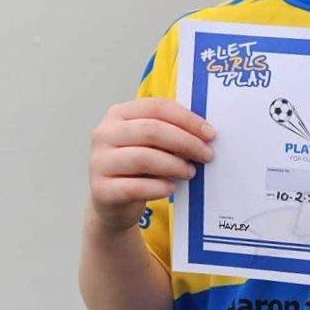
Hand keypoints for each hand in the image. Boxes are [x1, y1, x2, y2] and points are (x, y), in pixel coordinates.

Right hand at [88, 98, 214, 232]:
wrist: (112, 202)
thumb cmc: (137, 167)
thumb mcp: (150, 143)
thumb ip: (170, 131)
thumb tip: (205, 133)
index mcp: (118, 114)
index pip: (156, 107)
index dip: (187, 119)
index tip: (210, 133)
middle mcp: (104, 134)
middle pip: (151, 130)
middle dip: (186, 142)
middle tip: (206, 154)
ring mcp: (99, 162)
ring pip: (144, 158)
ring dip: (174, 165)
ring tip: (190, 172)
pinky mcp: (101, 190)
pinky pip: (136, 187)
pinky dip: (160, 187)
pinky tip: (172, 187)